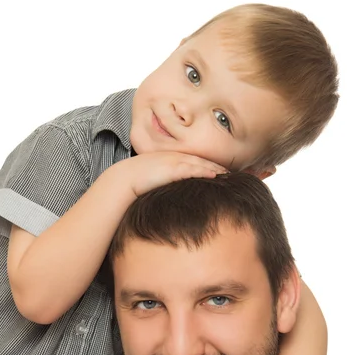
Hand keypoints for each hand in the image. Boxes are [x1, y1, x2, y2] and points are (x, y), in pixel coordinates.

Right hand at [109, 151, 227, 197]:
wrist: (123, 179)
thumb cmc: (136, 183)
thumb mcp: (154, 180)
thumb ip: (166, 184)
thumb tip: (173, 196)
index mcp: (171, 160)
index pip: (195, 161)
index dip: (210, 165)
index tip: (222, 171)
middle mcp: (174, 158)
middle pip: (201, 160)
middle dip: (217, 165)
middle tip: (232, 172)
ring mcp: (173, 162)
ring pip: (199, 163)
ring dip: (215, 167)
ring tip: (229, 174)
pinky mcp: (171, 169)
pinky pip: (191, 169)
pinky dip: (204, 171)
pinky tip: (215, 174)